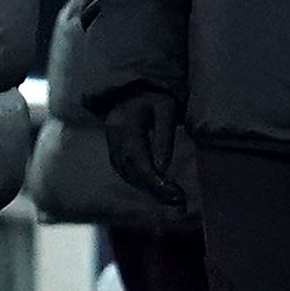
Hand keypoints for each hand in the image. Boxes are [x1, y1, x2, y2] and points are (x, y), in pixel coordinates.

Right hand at [102, 89, 186, 208]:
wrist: (130, 89)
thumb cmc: (153, 97)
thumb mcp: (166, 110)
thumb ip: (164, 137)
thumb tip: (162, 169)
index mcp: (126, 125)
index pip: (139, 160)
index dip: (155, 181)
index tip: (175, 193)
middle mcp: (115, 138)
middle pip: (132, 171)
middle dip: (155, 189)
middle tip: (178, 201)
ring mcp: (111, 145)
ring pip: (127, 174)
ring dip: (147, 189)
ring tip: (170, 198)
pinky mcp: (113, 150)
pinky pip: (124, 171)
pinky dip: (139, 182)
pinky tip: (155, 187)